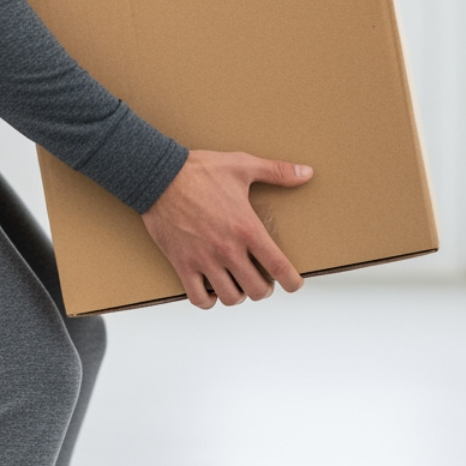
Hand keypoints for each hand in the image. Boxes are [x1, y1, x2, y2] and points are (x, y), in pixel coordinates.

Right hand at [140, 149, 312, 308]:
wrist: (158, 176)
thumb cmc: (199, 170)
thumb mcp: (242, 166)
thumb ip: (277, 172)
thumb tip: (306, 173)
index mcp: (246, 228)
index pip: (278, 267)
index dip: (292, 282)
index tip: (294, 284)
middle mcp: (227, 249)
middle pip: (257, 290)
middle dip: (264, 288)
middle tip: (261, 279)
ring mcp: (204, 260)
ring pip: (231, 298)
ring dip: (238, 294)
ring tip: (238, 283)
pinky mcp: (182, 264)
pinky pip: (198, 298)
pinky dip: (208, 300)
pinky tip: (212, 289)